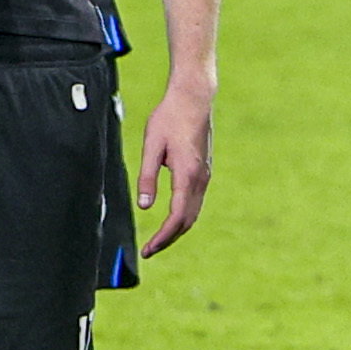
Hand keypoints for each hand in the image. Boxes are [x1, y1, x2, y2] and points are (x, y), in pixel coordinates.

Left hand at [133, 81, 214, 258]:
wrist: (194, 98)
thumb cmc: (169, 118)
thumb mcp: (151, 146)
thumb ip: (147, 177)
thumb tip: (145, 206)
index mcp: (187, 175)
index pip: (177, 217)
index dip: (163, 237)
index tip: (148, 250)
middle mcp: (201, 179)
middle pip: (187, 221)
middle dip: (169, 239)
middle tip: (149, 251)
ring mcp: (205, 175)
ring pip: (193, 213)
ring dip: (177, 229)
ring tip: (158, 240)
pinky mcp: (204, 170)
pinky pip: (196, 202)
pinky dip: (184, 216)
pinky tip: (172, 219)